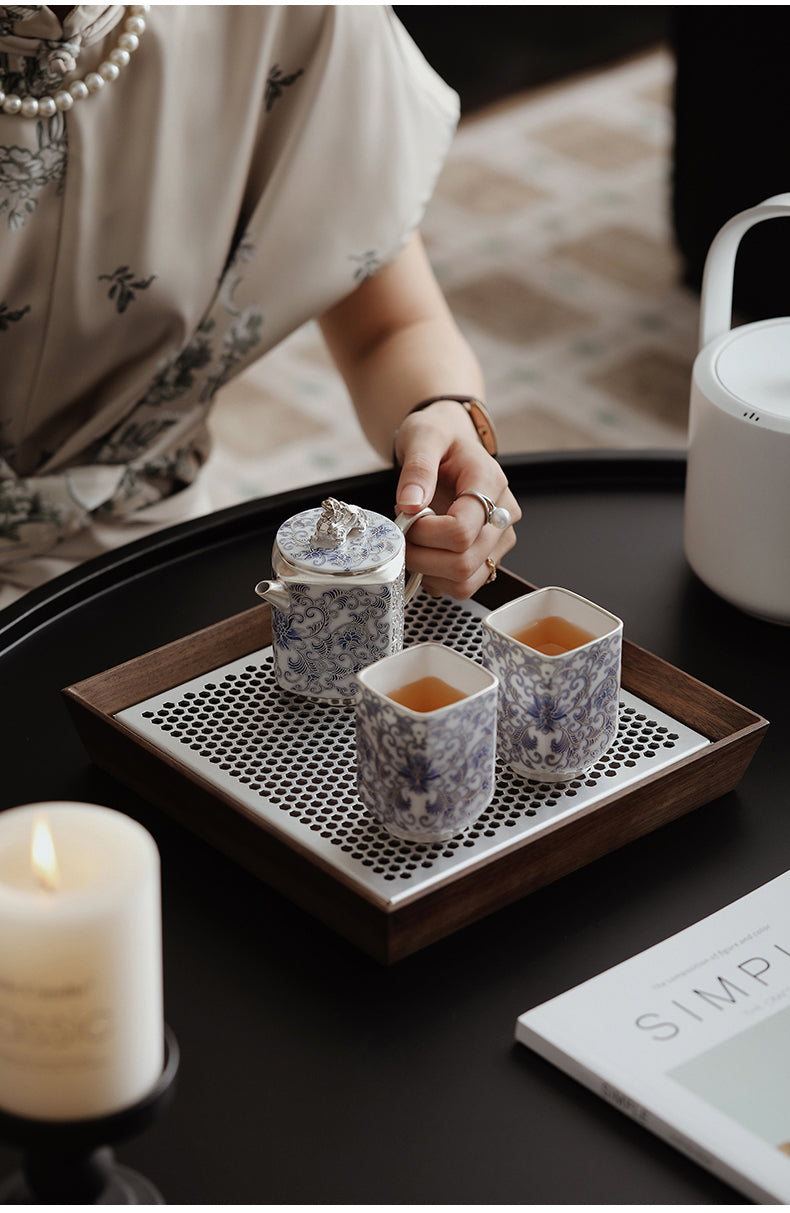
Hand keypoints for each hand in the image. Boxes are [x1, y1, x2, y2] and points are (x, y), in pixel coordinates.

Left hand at [394, 399, 519, 597]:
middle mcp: (503, 516)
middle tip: (402, 534)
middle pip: (463, 562)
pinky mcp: (488, 556)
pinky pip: (463, 586)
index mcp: (490, 483)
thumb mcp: (422, 437)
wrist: (449, 441)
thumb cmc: (438, 436)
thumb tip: (410, 503)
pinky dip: (436, 578)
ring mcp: (498, 540)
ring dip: (428, 572)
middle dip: (421, 556)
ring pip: (465, 582)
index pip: (462, 530)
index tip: (406, 517)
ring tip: (414, 544)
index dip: (425, 534)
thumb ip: (417, 468)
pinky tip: (425, 553)